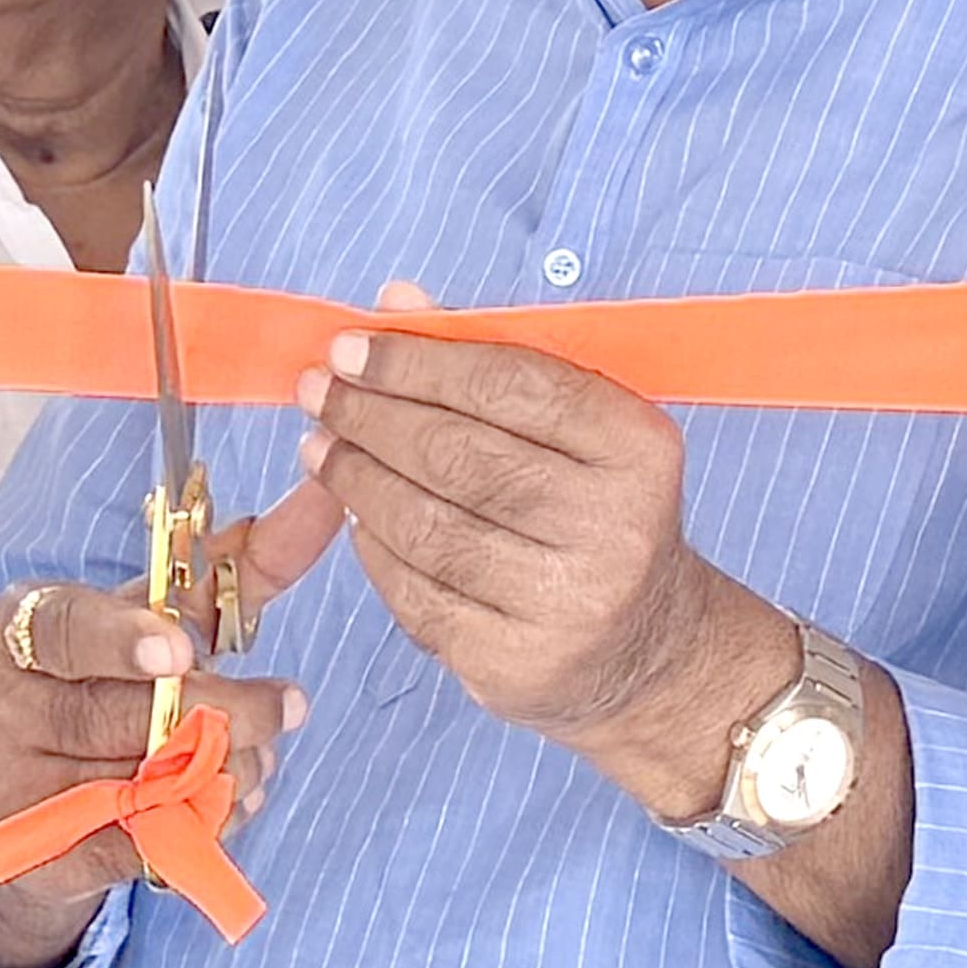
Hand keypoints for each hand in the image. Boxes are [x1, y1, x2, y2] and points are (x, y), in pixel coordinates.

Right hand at [0, 487, 337, 967]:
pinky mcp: (39, 858)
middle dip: (219, 712)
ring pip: (135, 782)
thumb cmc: (106, 674)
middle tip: (287, 706)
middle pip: (117, 715)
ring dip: (222, 770)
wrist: (26, 787)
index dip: (124, 640)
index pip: (65, 629)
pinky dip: (199, 826)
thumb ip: (237, 565)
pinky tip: (229, 803)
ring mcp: (13, 788)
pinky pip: (136, 848)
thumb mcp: (155, 614)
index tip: (184, 648)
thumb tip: (326, 499)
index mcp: (21, 627)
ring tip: (262, 757)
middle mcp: (2, 705)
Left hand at [292, 286, 731, 757]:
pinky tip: (354, 515)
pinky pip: (415, 594)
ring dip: (356, 480)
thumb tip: (395, 302)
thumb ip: (490, 360)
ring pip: (426, 527)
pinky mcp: (514, 665)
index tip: (349, 345)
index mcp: (637, 449)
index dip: (418, 360)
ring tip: (320, 447)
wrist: (647, 650)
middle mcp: (613, 528)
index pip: (512, 384)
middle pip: (460, 455)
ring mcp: (565, 605)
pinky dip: (373, 548)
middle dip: (371, 416)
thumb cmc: (597, 513)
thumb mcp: (578, 432)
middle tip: (319, 392)